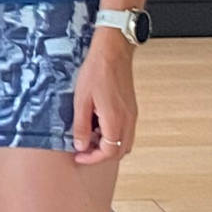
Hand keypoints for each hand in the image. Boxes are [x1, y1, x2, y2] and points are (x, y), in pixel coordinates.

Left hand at [71, 29, 137, 164]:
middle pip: (120, 151)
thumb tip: (81, 146)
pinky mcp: (131, 109)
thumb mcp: (81, 101)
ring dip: (109, 146)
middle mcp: (128, 120)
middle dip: (101, 155)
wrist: (113, 53)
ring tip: (90, 137)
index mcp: (115, 120)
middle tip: (83, 151)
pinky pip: (126, 131)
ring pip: (125, 142)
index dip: (93, 158)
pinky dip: (114, 136)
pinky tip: (98, 126)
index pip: (109, 152)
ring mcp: (132, 114)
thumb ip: (81, 126)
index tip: (79, 156)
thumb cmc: (95, 73)